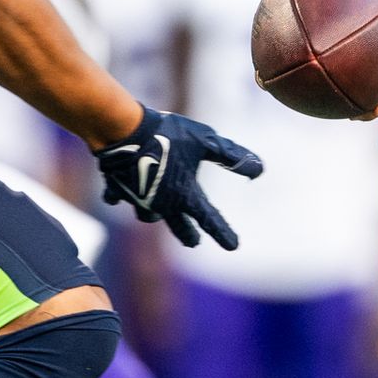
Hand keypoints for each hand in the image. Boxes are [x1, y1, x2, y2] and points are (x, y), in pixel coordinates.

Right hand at [96, 106, 264, 249]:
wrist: (125, 131)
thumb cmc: (169, 134)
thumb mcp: (206, 141)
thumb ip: (231, 157)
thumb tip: (259, 169)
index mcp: (186, 195)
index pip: (210, 219)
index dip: (223, 232)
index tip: (233, 246)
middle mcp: (163, 203)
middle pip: (178, 227)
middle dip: (187, 235)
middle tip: (194, 242)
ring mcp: (138, 198)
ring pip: (148, 215)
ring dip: (156, 215)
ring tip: (159, 213)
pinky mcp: (118, 187)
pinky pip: (119, 198)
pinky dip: (122, 197)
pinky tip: (120, 197)